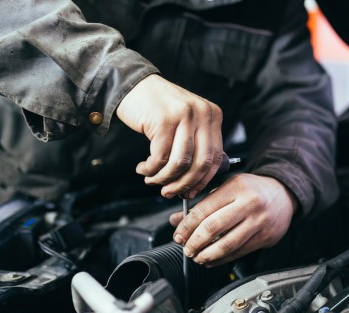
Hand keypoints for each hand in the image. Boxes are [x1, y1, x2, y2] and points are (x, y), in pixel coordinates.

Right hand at [116, 74, 223, 198]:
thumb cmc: (158, 110)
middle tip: (168, 192)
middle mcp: (203, 113)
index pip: (216, 158)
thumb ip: (196, 146)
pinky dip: (150, 169)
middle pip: (201, 163)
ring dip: (164, 178)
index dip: (202, 180)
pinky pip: (160, 157)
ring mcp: (184, 115)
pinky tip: (143, 168)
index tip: (189, 192)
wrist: (132, 85)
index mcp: (213, 116)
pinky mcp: (164, 120)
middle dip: (183, 184)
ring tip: (151, 180)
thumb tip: (196, 183)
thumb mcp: (185, 123)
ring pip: (180, 163)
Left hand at [169, 174, 297, 265]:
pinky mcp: (265, 237)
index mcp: (236, 188)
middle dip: (195, 242)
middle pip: (214, 228)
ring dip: (207, 254)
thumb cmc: (252, 190)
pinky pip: (239, 252)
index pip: (204, 209)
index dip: (187, 226)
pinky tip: (211, 260)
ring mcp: (259, 222)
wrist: (284, 195)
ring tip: (197, 257)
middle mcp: (249, 204)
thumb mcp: (228, 188)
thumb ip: (204, 204)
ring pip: (227, 244)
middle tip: (186, 248)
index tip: (178, 235)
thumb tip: (177, 220)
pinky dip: (222, 260)